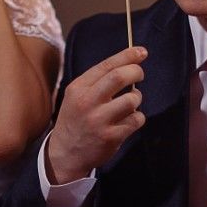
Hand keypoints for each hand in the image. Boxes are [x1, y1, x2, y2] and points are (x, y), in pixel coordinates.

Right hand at [46, 46, 147, 183]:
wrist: (64, 154)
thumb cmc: (76, 120)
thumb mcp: (76, 96)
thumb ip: (97, 81)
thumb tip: (128, 63)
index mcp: (78, 88)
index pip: (106, 65)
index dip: (127, 56)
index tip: (141, 51)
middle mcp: (87, 102)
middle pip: (120, 77)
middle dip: (136, 72)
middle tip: (139, 75)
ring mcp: (99, 120)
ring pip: (132, 99)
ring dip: (137, 98)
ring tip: (130, 102)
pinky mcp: (111, 137)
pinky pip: (136, 120)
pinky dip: (137, 118)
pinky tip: (128, 120)